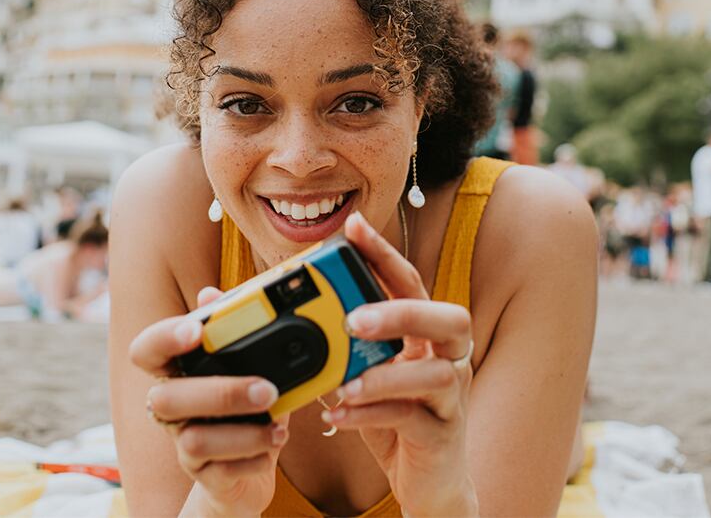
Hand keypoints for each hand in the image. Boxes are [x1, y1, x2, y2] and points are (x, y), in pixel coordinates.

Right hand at [128, 287, 288, 516]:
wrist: (246, 473)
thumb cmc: (245, 410)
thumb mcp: (247, 367)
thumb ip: (233, 331)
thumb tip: (211, 293)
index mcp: (177, 373)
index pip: (147, 350)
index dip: (164, 338)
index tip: (196, 330)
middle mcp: (171, 408)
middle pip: (168, 399)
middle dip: (221, 393)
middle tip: (267, 390)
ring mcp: (183, 444)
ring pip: (194, 440)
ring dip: (244, 434)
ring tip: (279, 427)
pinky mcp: (203, 476)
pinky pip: (218, 473)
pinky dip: (252, 461)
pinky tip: (272, 449)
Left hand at [324, 213, 478, 516]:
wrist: (425, 482)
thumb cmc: (389, 418)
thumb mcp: (356, 376)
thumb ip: (326, 347)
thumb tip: (259, 312)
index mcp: (424, 334)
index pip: (410, 282)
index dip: (384, 253)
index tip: (354, 227)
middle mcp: (447, 358)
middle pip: (449, 319)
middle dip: (402, 313)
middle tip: (354, 320)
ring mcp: (451, 396)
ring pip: (438, 374)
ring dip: (387, 375)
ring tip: (345, 384)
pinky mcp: (444, 434)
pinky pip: (415, 419)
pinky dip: (375, 415)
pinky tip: (338, 417)